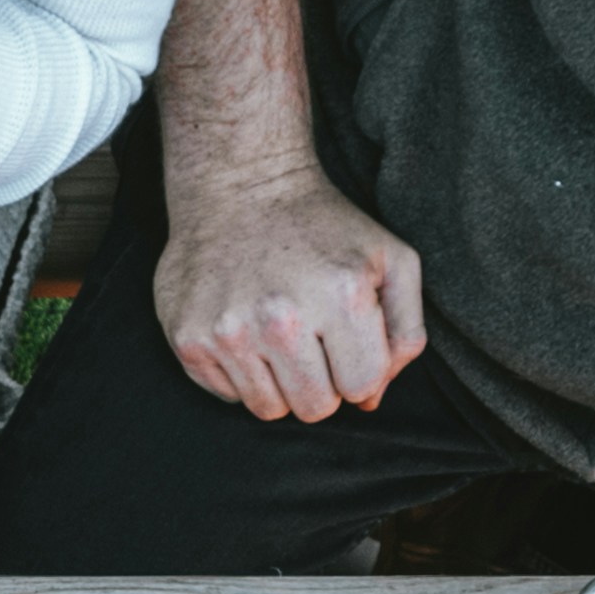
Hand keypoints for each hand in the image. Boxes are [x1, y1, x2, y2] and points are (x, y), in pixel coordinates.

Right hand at [156, 157, 424, 421]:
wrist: (240, 185)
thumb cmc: (323, 227)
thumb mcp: (390, 260)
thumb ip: (404, 333)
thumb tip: (370, 401)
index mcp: (342, 294)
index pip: (361, 387)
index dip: (357, 371)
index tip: (344, 342)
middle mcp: (282, 317)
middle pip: (314, 408)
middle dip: (320, 384)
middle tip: (310, 341)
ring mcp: (230, 331)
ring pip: (268, 409)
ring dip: (278, 382)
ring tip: (276, 334)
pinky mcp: (190, 339)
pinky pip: (228, 395)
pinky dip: (239, 372)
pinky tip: (243, 328)